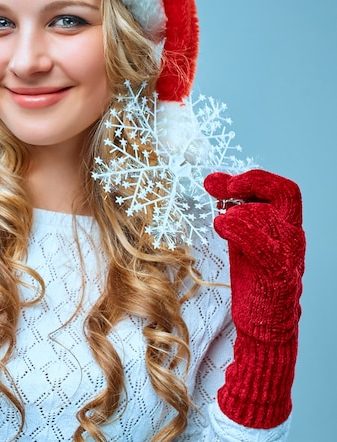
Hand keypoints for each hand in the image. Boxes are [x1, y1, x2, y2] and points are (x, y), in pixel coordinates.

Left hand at [204, 169, 304, 427]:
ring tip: (218, 214)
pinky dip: (241, 230)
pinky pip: (265, 247)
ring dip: (240, 208)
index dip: (251, 177)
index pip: (280, 189)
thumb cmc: (254, 278)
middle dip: (248, 182)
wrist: (266, 326)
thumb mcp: (243, 238)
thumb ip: (234, 211)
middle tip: (214, 185)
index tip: (217, 180)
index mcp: (284, 226)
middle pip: (284, 193)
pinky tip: (221, 225)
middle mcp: (291, 237)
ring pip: (274, 217)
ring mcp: (288, 257)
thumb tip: (213, 180)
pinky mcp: (277, 278)